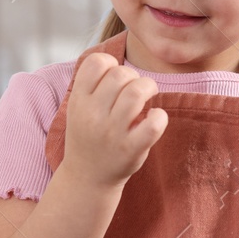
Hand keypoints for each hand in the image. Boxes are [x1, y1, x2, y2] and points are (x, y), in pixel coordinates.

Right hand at [64, 53, 167, 186]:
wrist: (87, 178)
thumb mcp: (78, 108)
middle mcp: (93, 115)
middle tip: (136, 90)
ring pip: (137, 92)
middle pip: (120, 74)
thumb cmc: (89, 136)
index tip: (115, 79)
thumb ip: (92, 84)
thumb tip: (116, 59)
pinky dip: (160, 116)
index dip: (111, 64)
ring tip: (149, 98)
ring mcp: (112, 133)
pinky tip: (154, 118)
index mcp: (79, 101)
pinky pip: (154, 124)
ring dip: (149, 89)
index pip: (96, 63)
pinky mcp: (131, 149)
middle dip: (134, 77)